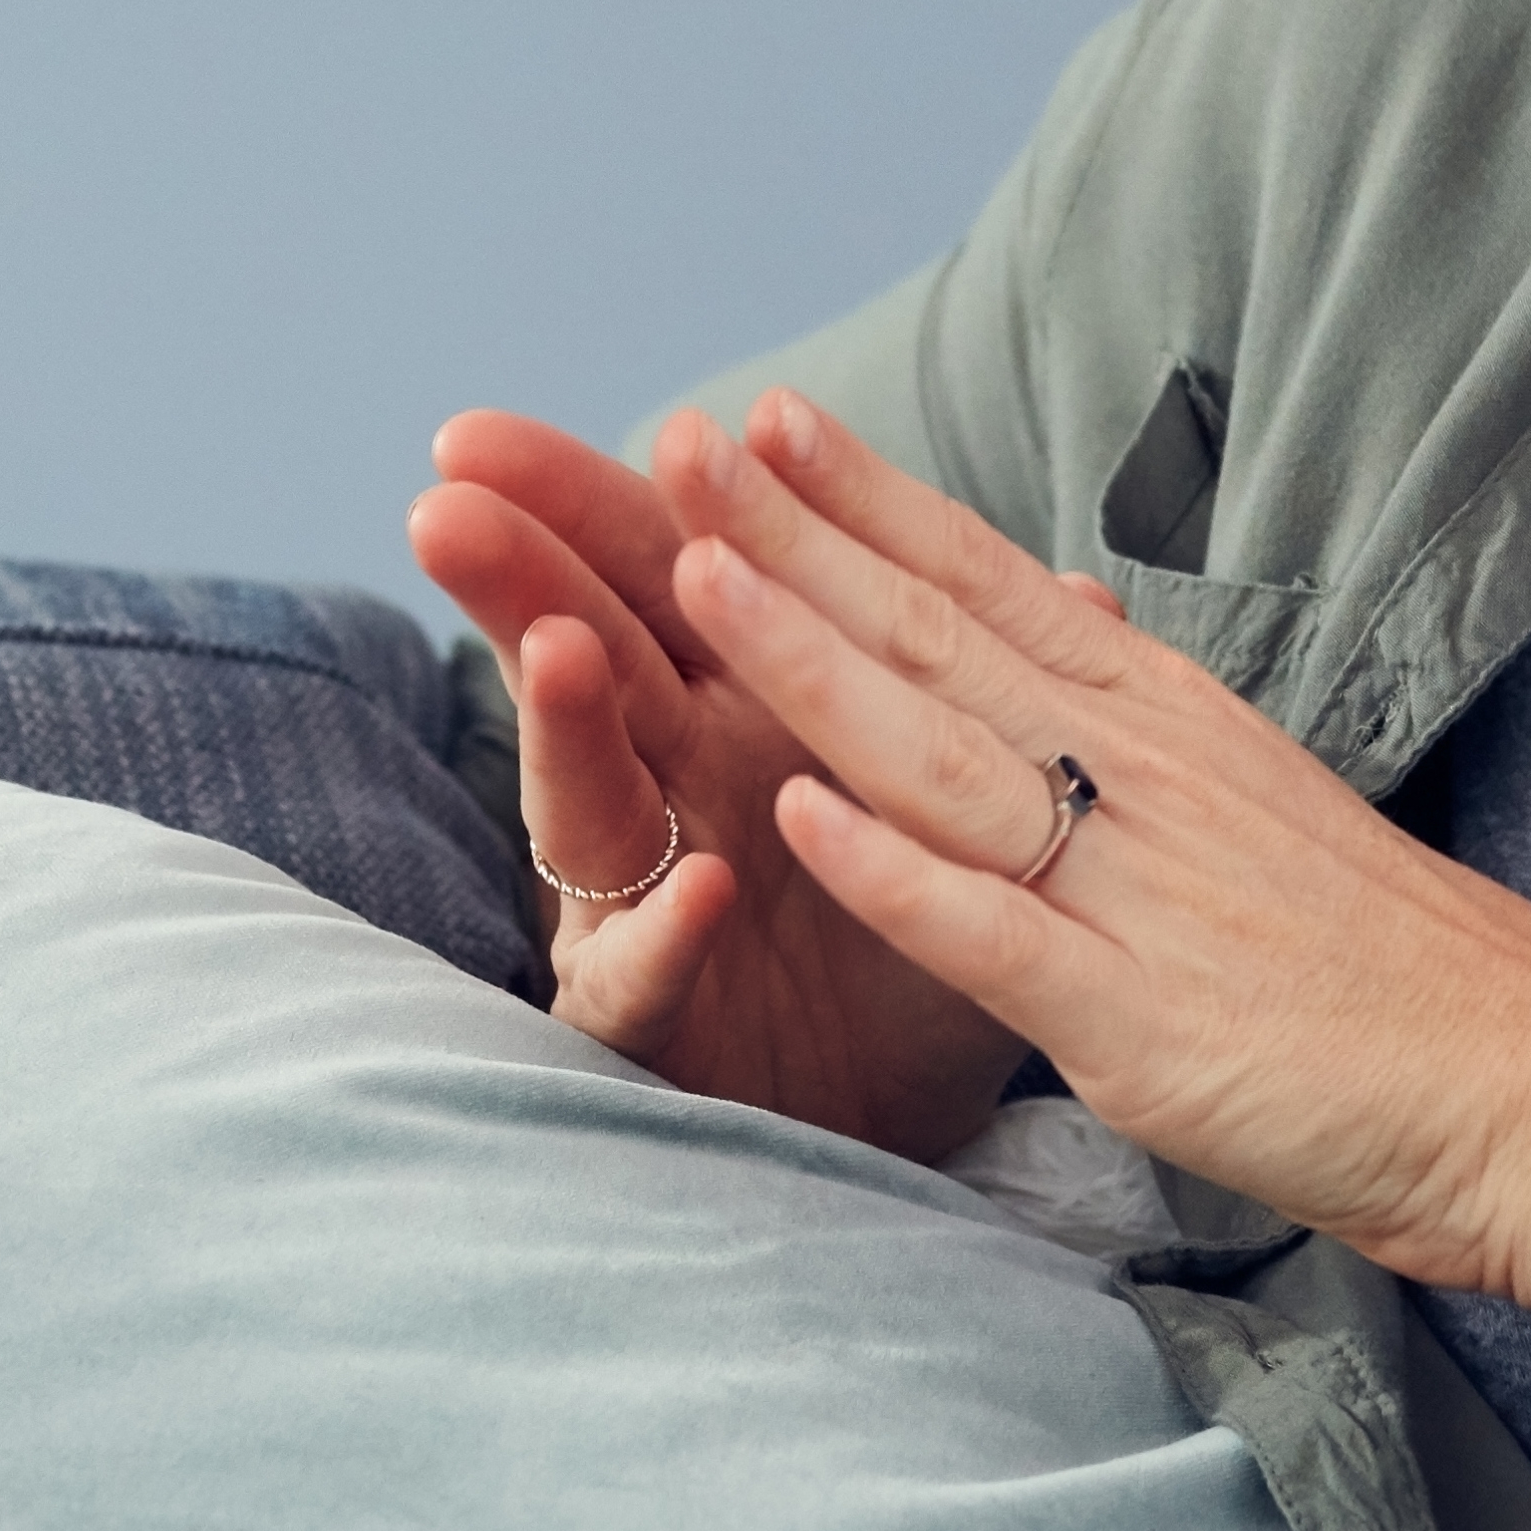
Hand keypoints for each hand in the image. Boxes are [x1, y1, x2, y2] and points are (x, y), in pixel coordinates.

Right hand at [409, 405, 1020, 1168]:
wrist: (890, 1117)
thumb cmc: (897, 953)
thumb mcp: (943, 809)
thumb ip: (975, 692)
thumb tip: (1075, 590)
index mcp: (732, 719)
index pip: (664, 578)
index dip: (621, 493)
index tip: (560, 412)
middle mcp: (667, 797)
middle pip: (584, 658)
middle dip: (521, 573)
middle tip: (455, 496)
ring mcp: (643, 910)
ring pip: (591, 806)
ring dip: (571, 724)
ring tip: (562, 649)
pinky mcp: (654, 1027)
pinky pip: (650, 979)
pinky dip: (671, 932)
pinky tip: (700, 885)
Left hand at [648, 388, 1530, 1325]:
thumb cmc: (1391, 963)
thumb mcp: (1258, 801)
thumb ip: (1143, 723)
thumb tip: (1063, 621)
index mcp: (1168, 723)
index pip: (991, 584)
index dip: (869, 502)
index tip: (764, 417)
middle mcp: (1145, 778)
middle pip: (940, 636)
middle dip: (797, 541)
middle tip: (676, 444)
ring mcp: (1137, 892)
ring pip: (945, 754)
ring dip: (816, 663)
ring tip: (701, 579)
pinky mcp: (1139, 1019)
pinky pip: (996, 933)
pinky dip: (898, 873)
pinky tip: (806, 817)